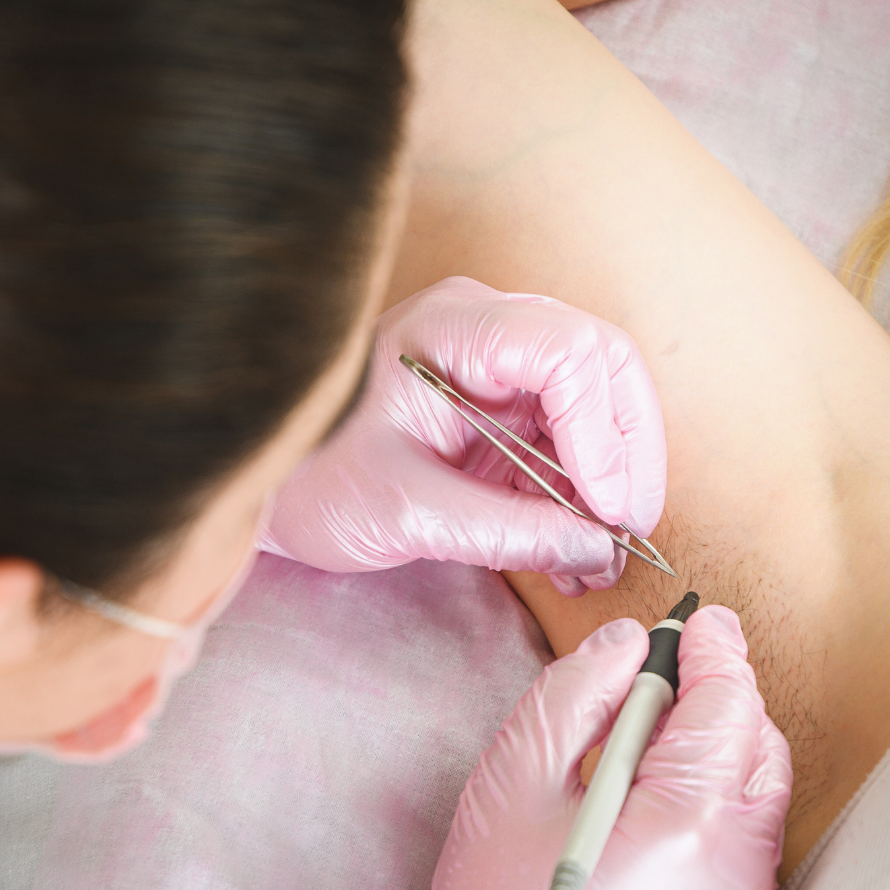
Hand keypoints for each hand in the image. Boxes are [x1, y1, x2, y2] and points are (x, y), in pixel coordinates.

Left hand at [258, 275, 665, 594]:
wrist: (263, 484)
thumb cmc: (311, 479)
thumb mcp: (409, 513)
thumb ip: (510, 531)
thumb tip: (598, 550)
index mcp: (456, 328)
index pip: (572, 351)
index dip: (605, 431)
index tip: (605, 507)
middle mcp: (488, 331)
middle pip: (604, 369)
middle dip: (626, 455)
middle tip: (626, 531)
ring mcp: (498, 368)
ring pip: (597, 410)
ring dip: (608, 485)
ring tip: (598, 561)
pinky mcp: (499, 411)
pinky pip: (567, 443)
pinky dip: (579, 497)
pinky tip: (575, 555)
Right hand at [328, 607, 791, 889]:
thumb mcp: (512, 781)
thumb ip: (574, 694)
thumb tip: (627, 647)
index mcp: (686, 822)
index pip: (729, 704)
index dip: (712, 651)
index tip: (693, 619)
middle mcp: (736, 865)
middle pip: (759, 744)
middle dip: (719, 696)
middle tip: (653, 678)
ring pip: (757, 789)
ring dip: (716, 744)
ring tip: (636, 743)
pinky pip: (743, 833)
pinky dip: (713, 793)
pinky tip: (645, 799)